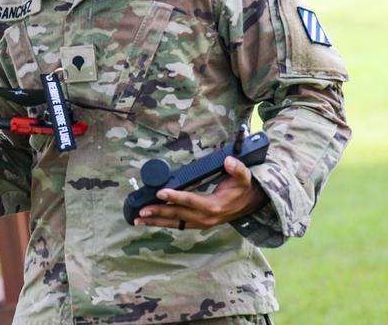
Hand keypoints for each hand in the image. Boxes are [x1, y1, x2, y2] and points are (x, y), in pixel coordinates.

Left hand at [134, 156, 268, 229]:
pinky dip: (163, 223)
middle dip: (158, 212)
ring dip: (156, 221)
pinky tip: (150, 221)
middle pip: (178, 215)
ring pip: (175, 223)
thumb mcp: (244, 177)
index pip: (191, 200)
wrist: (249, 205)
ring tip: (138, 220)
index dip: (175, 197)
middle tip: (141, 210)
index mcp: (214, 205)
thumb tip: (229, 161)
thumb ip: (237, 169)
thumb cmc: (242, 189)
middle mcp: (205, 217)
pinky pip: (178, 225)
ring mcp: (201, 223)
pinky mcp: (197, 224)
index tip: (160, 193)